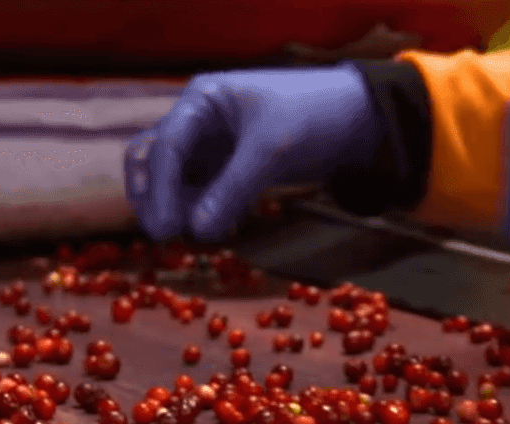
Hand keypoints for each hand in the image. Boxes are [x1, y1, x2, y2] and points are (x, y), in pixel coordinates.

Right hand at [124, 64, 383, 242]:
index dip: (160, 188)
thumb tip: (197, 233)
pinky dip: (199, 211)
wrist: (356, 117)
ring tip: (187, 238)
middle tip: (163, 236)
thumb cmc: (312, 116)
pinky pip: (201, 191)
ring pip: (174, 179)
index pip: (166, 145)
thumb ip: (233, 189)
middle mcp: (198, 120)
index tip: (165, 227)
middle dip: (152, 195)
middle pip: (154, 159)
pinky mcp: (229, 167)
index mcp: (202, 100)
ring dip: (174, 206)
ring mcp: (211, 144)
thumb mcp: (271, 150)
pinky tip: (210, 232)